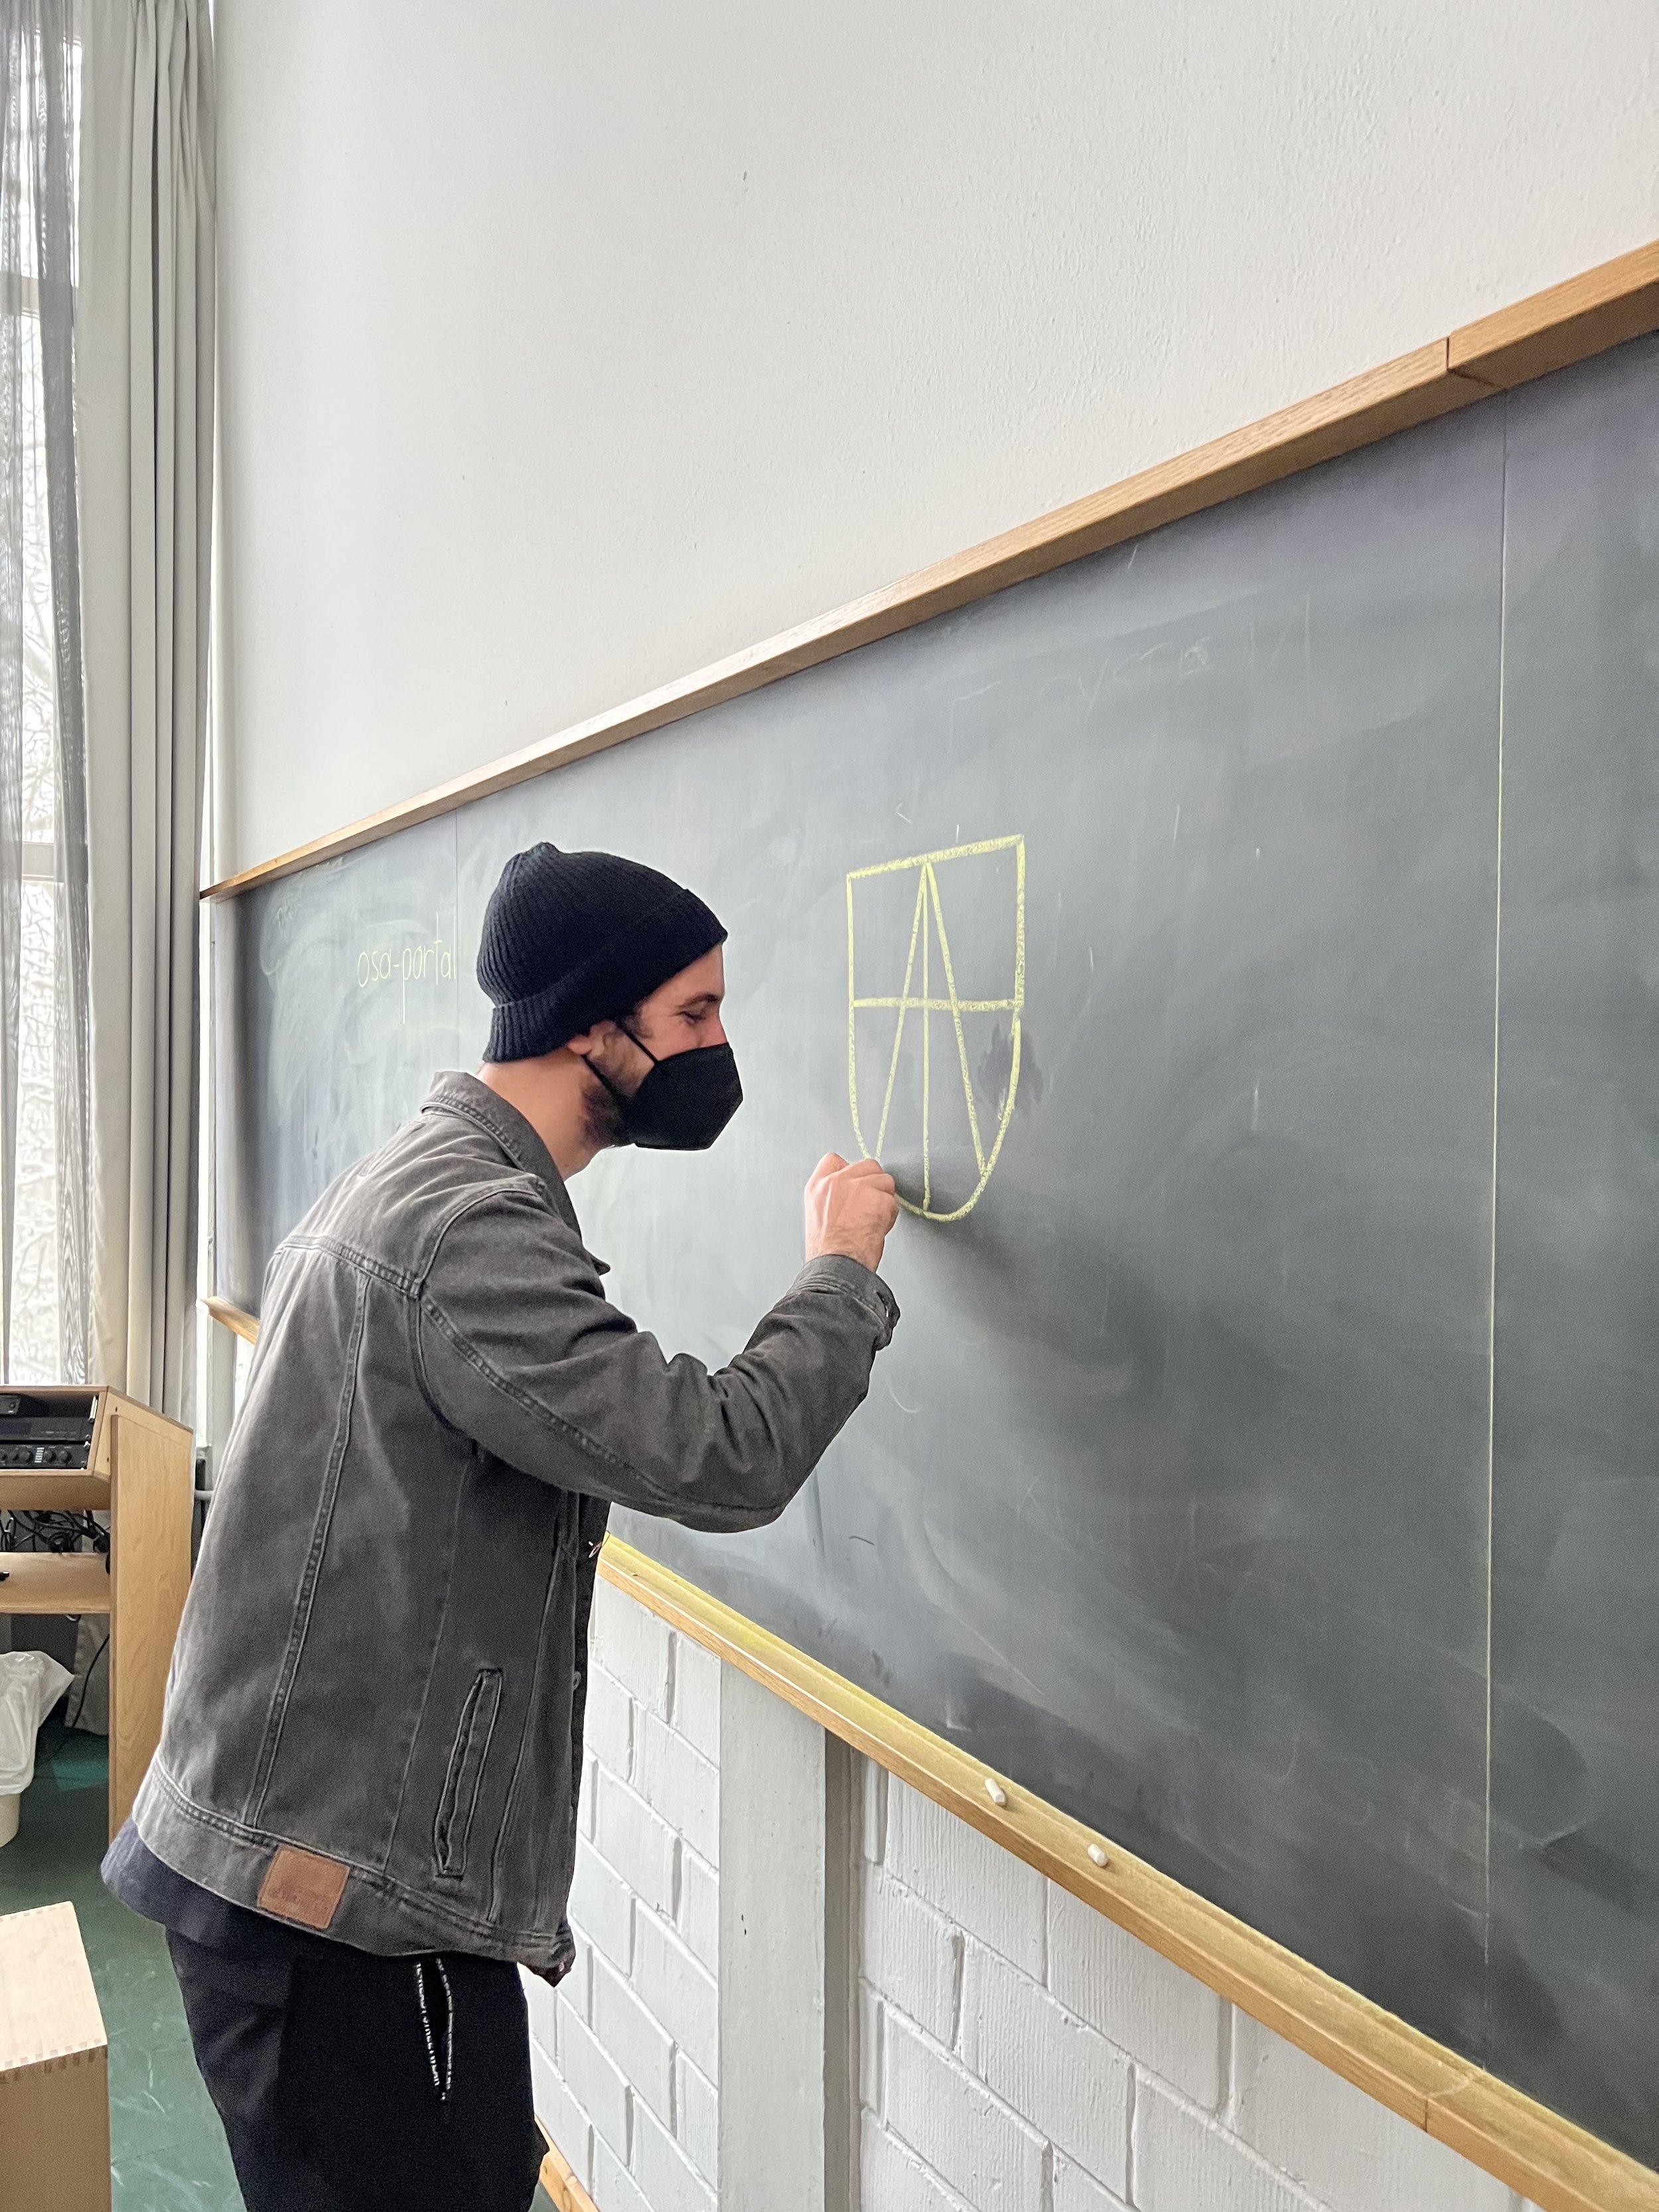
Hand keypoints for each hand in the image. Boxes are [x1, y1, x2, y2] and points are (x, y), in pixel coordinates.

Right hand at [804, 1153, 899, 1272]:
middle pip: (867, 1166)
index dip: (850, 1172)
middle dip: (874, 1184)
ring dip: (884, 1200)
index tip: (856, 1186)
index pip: (834, 1161)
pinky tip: (877, 1229)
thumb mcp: (818, 1217)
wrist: (835, 1265)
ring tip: (873, 1220)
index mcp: (817, 1187)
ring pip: (885, 1181)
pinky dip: (890, 1216)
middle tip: (870, 1207)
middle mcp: (836, 1181)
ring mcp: (857, 1186)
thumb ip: (833, 1199)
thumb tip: (853, 1197)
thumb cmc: (828, 1251)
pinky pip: (893, 1202)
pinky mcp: (877, 1198)